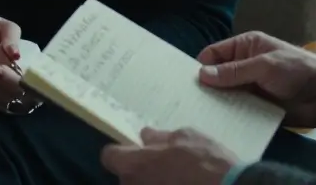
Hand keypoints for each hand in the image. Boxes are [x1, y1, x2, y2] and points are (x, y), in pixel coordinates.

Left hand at [100, 127, 238, 184]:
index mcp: (133, 164)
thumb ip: (160, 137)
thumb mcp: (186, 137)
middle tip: (164, 166)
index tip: (136, 151)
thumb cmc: (206, 163)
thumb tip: (146, 135)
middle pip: (126, 176)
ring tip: (177, 179)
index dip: (122, 152)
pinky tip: (183, 184)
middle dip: (141, 171)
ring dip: (153, 183)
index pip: (109, 156)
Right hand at [197, 31, 315, 128]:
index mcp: (246, 46)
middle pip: (217, 75)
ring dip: (218, 103)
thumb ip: (234, 71)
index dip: (201, 66)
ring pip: (225, 94)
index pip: (214, 54)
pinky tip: (220, 123)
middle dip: (207, 87)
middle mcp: (244, 65)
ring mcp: (249, 86)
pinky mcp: (255, 105)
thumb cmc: (296, 70)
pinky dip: (230, 114)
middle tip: (192, 102)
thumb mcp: (264, 66)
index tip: (188, 83)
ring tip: (203, 115)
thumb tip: (202, 74)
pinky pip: (237, 109)